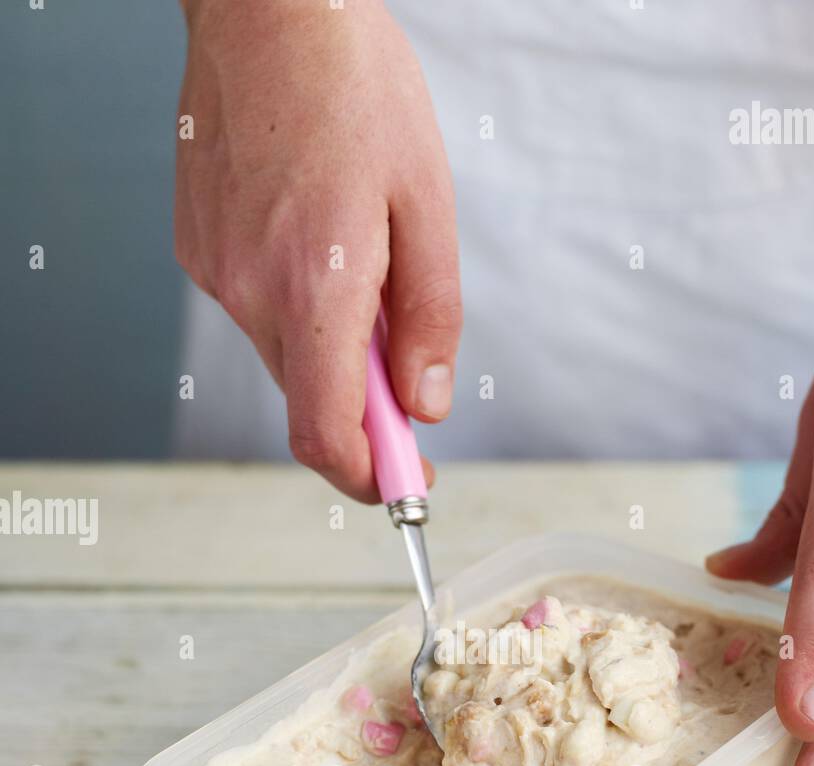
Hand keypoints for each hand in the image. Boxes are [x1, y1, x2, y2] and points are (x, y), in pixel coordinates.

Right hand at [175, 0, 459, 500]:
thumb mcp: (426, 203)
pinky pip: (255, 307)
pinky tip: (315, 233)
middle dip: (362, 399)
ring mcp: (215, 272)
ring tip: (360, 255)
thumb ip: (429, 317)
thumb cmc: (352, 86)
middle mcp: (249, 292)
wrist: (265, 5)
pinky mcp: (197, 249)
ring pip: (284, 352)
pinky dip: (295, 301)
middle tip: (405, 358)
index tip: (403, 484)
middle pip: (310, 397)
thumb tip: (423, 402)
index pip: (324, 433)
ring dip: (329, 341)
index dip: (367, 475)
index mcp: (313, 288)